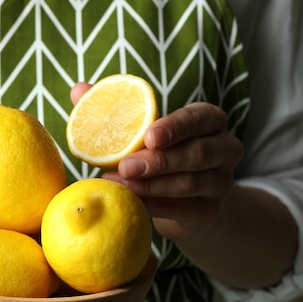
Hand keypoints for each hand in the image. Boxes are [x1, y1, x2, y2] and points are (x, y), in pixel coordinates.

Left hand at [70, 83, 243, 241]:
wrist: (187, 203)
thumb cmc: (161, 154)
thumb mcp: (144, 131)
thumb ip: (114, 109)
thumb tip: (78, 89)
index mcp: (209, 121)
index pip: (199, 118)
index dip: (176, 127)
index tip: (147, 136)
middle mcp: (224, 149)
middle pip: (197, 153)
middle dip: (158, 160)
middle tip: (124, 165)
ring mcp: (220, 182)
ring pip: (189, 183)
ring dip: (150, 184)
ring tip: (118, 184)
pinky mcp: (209, 212)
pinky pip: (181, 209)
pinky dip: (152, 205)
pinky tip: (129, 202)